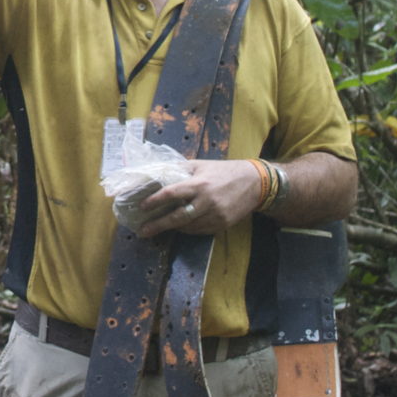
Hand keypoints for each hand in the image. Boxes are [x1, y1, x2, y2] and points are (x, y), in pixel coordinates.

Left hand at [137, 158, 262, 238]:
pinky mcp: (222, 225)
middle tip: (142, 231)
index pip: (171, 194)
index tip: (141, 207)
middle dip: (158, 225)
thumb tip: (156, 173)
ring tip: (158, 227)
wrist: (254, 183)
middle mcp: (206, 201)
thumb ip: (180, 170)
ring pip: (188, 227)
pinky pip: (199, 231)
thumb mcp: (200, 165)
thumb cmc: (223, 171)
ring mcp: (215, 215)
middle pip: (177, 217)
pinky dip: (187, 229)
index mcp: (199, 184)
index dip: (154, 201)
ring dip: (172, 228)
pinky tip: (180, 226)